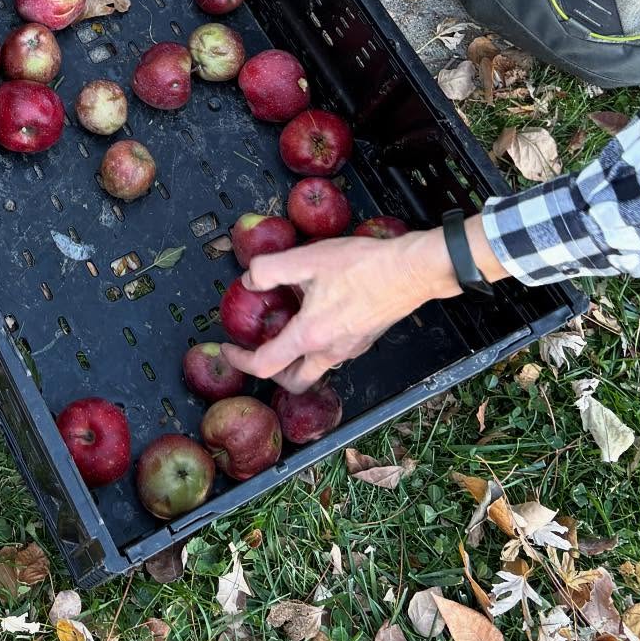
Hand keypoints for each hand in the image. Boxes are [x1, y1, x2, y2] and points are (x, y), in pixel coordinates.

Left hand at [220, 225, 476, 391]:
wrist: (412, 271)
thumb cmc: (361, 266)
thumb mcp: (307, 259)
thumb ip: (270, 270)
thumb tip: (249, 280)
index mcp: (309, 337)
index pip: (265, 364)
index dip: (239, 359)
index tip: (227, 348)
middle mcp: (330, 352)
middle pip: (293, 380)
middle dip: (270, 372)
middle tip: (257, 348)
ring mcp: (351, 350)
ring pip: (316, 368)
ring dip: (296, 358)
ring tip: (286, 328)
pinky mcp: (365, 340)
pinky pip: (333, 354)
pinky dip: (317, 345)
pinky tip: (316, 314)